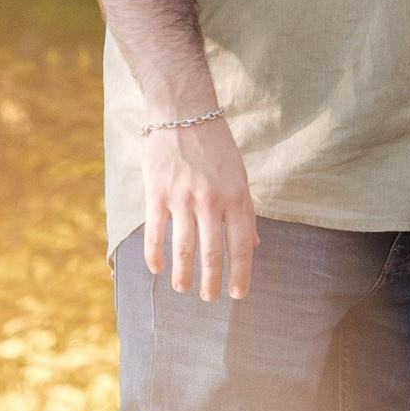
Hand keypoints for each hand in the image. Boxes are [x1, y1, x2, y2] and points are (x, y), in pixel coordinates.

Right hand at [142, 110, 258, 300]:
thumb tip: (254, 244)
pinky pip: (155, 232)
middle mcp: (211, 200)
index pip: (242, 245)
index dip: (241, 273)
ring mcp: (182, 197)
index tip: (237, 294)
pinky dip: (155, 255)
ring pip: (184, 249)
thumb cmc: (216, 146)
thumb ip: (245, 211)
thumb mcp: (240, 175)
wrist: (184, 112)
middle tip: (209, 298)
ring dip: (184, 274)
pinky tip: (157, 269)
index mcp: (237, 196)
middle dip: (212, 281)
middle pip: (213, 253)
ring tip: (183, 288)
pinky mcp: (157, 193)